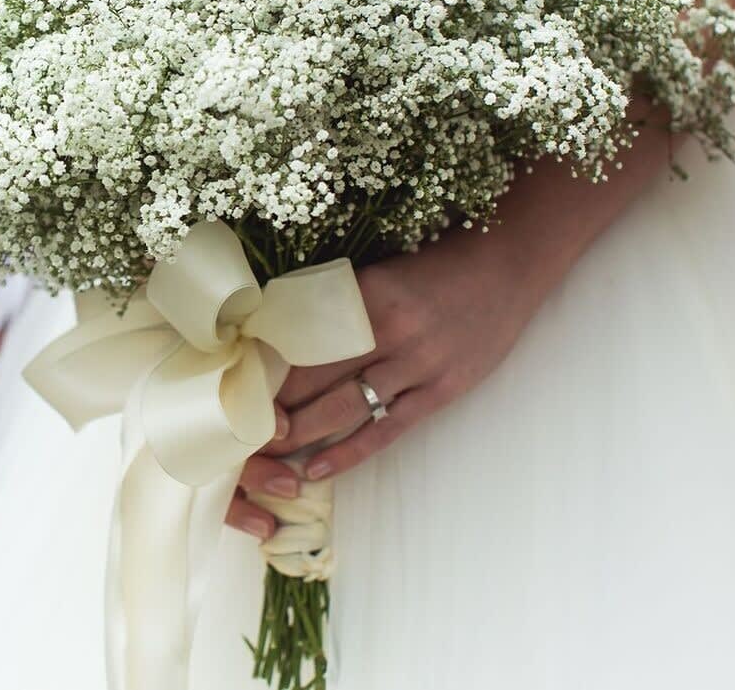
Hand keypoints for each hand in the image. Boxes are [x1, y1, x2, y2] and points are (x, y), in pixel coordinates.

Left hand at [227, 226, 558, 538]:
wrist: (507, 267)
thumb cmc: (434, 265)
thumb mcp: (376, 272)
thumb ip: (331, 300)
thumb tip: (271, 324)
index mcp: (363, 295)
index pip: (298, 339)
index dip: (260, 367)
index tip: (228, 385)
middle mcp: (388, 331)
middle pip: (313, 378)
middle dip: (270, 406)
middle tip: (232, 429)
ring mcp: (418, 365)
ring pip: (344, 408)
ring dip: (301, 434)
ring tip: (264, 453)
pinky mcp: (441, 391)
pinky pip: (386, 429)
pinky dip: (349, 452)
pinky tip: (317, 470)